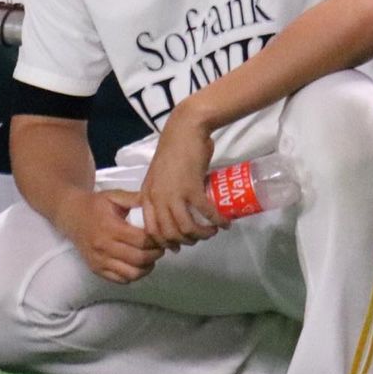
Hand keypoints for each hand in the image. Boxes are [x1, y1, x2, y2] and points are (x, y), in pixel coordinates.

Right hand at [57, 188, 164, 283]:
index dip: (156, 240)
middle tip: (160, 247)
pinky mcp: (96, 269)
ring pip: (131, 273)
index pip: (141, 240)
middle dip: (155, 254)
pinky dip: (133, 275)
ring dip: (146, 267)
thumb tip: (156, 203)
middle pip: (139, 258)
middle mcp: (103, 246)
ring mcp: (99, 260)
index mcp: (110, 227)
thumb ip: (135, 199)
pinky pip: (120, 279)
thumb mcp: (114, 196)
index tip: (161, 236)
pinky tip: (137, 264)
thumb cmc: (95, 205)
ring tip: (151, 257)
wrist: (71, 215)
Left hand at [138, 103, 227, 247]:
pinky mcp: (192, 188)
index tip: (177, 245)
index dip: (164, 242)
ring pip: (186, 228)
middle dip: (185, 241)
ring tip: (212, 232)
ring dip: (201, 235)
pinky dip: (217, 221)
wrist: (185, 129)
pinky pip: (205, 213)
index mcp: (147, 195)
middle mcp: (158, 198)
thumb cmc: (174, 149)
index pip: (151, 230)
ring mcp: (174, 194)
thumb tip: (175, 210)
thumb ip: (162, 193)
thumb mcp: (159, 176)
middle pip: (169, 233)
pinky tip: (225, 223)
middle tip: (198, 238)